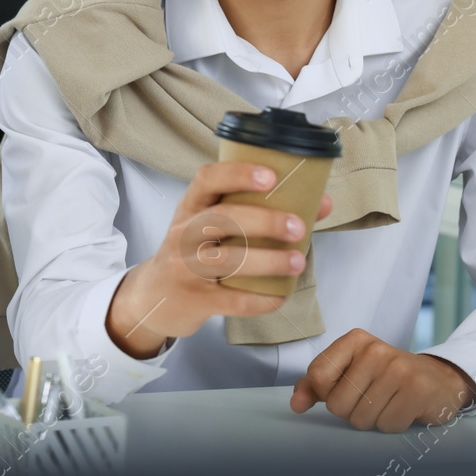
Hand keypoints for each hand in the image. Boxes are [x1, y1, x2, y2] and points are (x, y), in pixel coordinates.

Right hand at [105, 161, 331, 359]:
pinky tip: (280, 296)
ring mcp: (186, 267)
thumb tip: (321, 203)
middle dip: (265, 221)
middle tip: (299, 227)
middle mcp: (184, 233)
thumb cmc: (194, 252)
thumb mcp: (212, 226)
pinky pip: (231, 301)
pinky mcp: (194, 299)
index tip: (270, 176)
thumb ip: (258, 211)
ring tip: (297, 262)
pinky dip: (260, 300)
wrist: (154, 297)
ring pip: (228, 260)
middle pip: (222, 219)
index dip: (238, 174)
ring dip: (268, 261)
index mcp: (191, 207)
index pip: (207, 179)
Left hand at [289, 328, 475, 431]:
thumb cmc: (385, 378)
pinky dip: (393, 425)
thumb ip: (316, 386)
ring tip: (389, 403)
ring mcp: (398, 368)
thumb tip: (296, 404)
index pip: (317, 376)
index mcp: (355, 340)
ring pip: (361, 418)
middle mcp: (375, 349)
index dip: (326, 394)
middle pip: (337, 404)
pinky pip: (387, 425)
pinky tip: (404, 410)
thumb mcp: (350, 373)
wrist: (438, 379)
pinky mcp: (417, 389)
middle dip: (352, 412)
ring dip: (373, 421)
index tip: (344, 390)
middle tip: (373, 399)